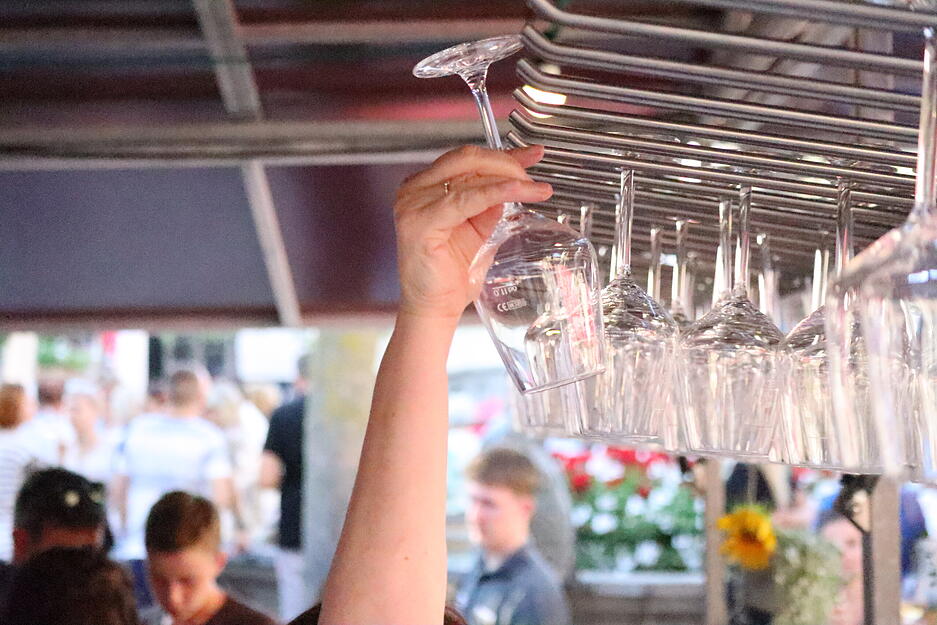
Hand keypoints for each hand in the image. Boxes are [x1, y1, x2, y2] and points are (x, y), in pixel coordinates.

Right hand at [393, 144, 551, 319]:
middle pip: (467, 158)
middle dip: (506, 163)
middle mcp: (414, 191)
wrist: (435, 309)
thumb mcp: (479, 230)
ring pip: (469, 175)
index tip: (532, 155)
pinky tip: (516, 192)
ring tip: (534, 188)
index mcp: (424, 188)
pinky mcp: (419, 222)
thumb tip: (512, 184)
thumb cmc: (451, 276)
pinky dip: (495, 193)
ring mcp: (412, 204)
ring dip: (508, 178)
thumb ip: (491, 205)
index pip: (467, 159)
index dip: (502, 155)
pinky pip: (466, 199)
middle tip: (533, 177)